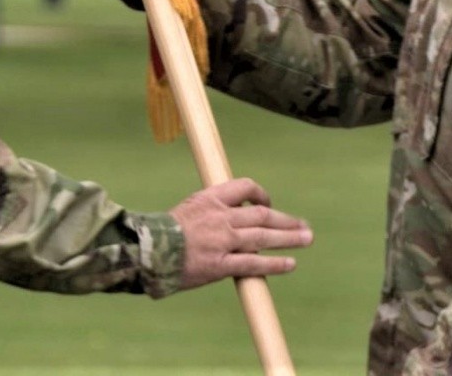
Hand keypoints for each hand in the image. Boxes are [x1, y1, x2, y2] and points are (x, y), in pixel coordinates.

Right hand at [171, 176, 311, 289]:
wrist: (144, 251)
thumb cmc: (161, 233)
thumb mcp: (186, 211)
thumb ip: (209, 213)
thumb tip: (228, 219)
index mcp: (209, 198)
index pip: (244, 187)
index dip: (261, 195)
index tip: (269, 204)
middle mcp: (220, 217)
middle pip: (262, 214)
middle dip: (286, 220)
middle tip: (304, 226)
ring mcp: (222, 241)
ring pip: (263, 237)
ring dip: (289, 238)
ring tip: (306, 239)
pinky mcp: (219, 265)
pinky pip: (253, 264)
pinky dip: (274, 264)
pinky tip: (289, 264)